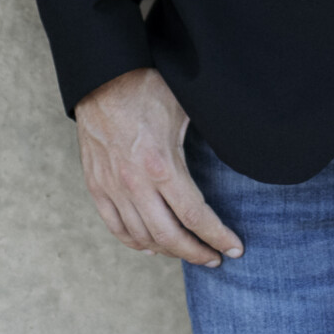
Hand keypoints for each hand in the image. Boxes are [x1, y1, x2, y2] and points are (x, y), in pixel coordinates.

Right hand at [74, 66, 244, 266]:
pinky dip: (135, 242)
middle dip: (197, 253)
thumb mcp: (183, 109)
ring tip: (187, 250)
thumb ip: (205, 135)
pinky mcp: (96, 185)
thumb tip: (236, 144)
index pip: (195, 217)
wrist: (101, 76)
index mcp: (161, 165)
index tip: (235, 248)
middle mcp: (135, 183)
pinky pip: (116, 228)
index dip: (218, 237)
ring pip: (143, 238)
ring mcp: (113, 187)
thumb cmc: (145, 87)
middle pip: (170, 237)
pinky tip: (151, 246)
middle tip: (214, 258)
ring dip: (168, 250)